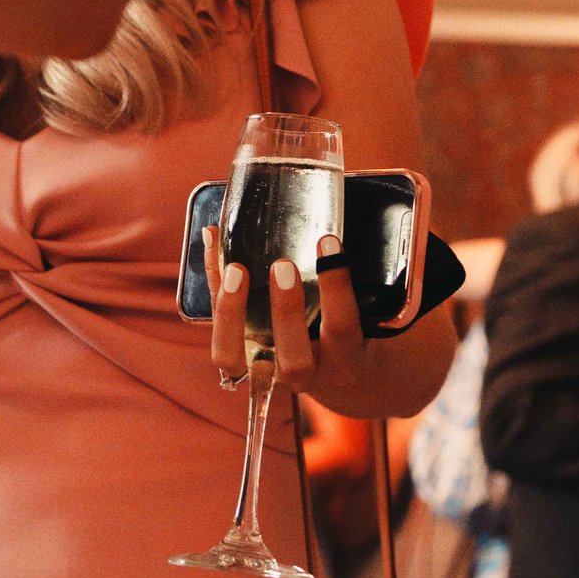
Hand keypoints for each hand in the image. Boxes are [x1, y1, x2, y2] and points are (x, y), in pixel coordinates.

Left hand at [208, 229, 382, 417]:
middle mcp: (304, 372)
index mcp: (345, 359)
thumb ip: (366, 271)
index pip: (344, 329)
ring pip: (236, 359)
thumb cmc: (351, 327)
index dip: (337, 288)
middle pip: (293, 357)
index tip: (329, 242)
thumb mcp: (367, 310)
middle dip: (286, 312)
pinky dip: (210, 284)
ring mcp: (264, 368)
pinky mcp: (237, 356)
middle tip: (283, 265)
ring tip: (236, 268)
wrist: (336, 373)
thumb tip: (366, 204)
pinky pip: (215, 329)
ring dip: (232, 312)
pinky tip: (212, 238)